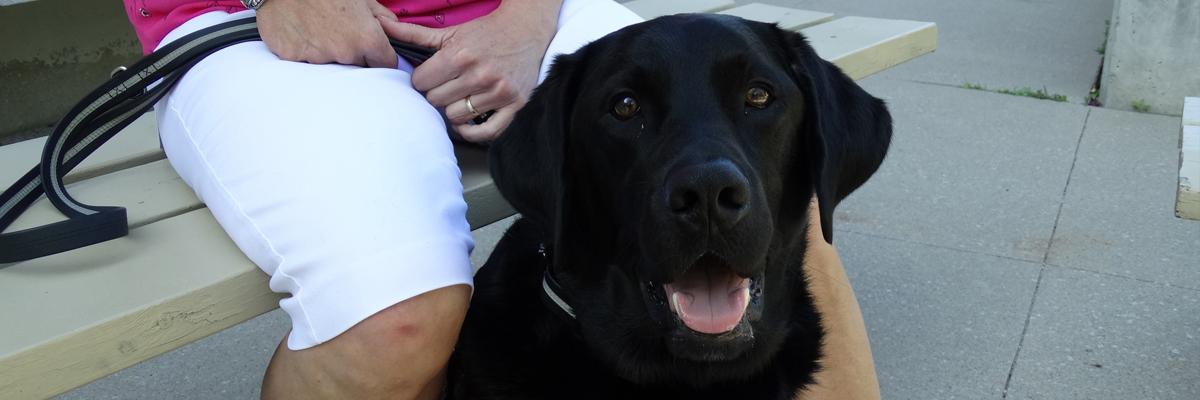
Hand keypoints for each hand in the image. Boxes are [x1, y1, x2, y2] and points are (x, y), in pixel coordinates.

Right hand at [257, 0, 397, 67]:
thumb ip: (381, 15)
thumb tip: (391, 26)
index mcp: (366, 38)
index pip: (384, 63)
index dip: (379, 56)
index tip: (372, 49)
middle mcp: (344, 53)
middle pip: (357, 66)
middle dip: (353, 54)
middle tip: (339, 31)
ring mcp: (317, 58)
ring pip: (329, 64)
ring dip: (326, 51)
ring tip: (316, 27)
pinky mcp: (292, 57)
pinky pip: (303, 59)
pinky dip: (302, 48)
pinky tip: (300, 30)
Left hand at [378, 0, 561, 142]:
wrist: (526, 30)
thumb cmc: (486, 32)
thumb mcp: (450, 32)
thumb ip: (414, 34)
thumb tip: (381, 24)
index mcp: (460, 55)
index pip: (421, 83)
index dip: (422, 80)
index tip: (430, 78)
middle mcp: (480, 75)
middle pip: (436, 101)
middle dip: (437, 95)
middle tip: (446, 88)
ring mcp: (499, 92)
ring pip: (456, 117)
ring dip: (454, 111)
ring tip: (459, 99)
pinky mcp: (515, 105)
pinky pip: (486, 133)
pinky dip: (472, 132)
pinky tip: (468, 121)